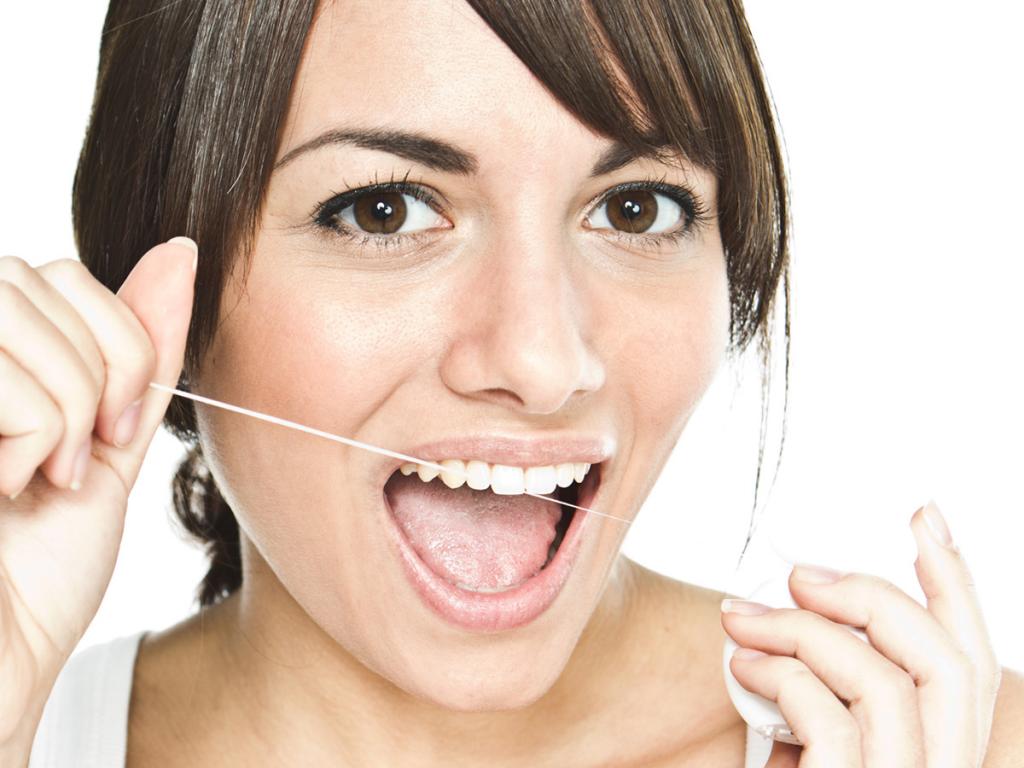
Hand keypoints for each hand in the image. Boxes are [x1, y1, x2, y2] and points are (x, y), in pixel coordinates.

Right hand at [0, 239, 194, 753]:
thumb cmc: (36, 572)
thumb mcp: (109, 445)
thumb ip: (139, 352)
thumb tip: (178, 250)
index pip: (64, 274)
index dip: (119, 346)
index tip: (118, 431)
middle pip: (37, 278)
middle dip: (96, 376)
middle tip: (76, 461)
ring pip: (12, 306)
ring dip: (60, 410)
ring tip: (35, 478)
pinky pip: (4, 382)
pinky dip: (28, 438)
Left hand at [721, 501, 1001, 766]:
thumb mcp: (814, 734)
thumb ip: (838, 681)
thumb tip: (815, 592)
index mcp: (935, 757)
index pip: (972, 665)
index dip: (956, 585)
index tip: (924, 516)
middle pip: (950, 665)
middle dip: (874, 596)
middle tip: (800, 572)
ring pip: (885, 682)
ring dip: (803, 630)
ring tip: (741, 621)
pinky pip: (830, 717)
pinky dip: (781, 674)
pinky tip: (742, 667)